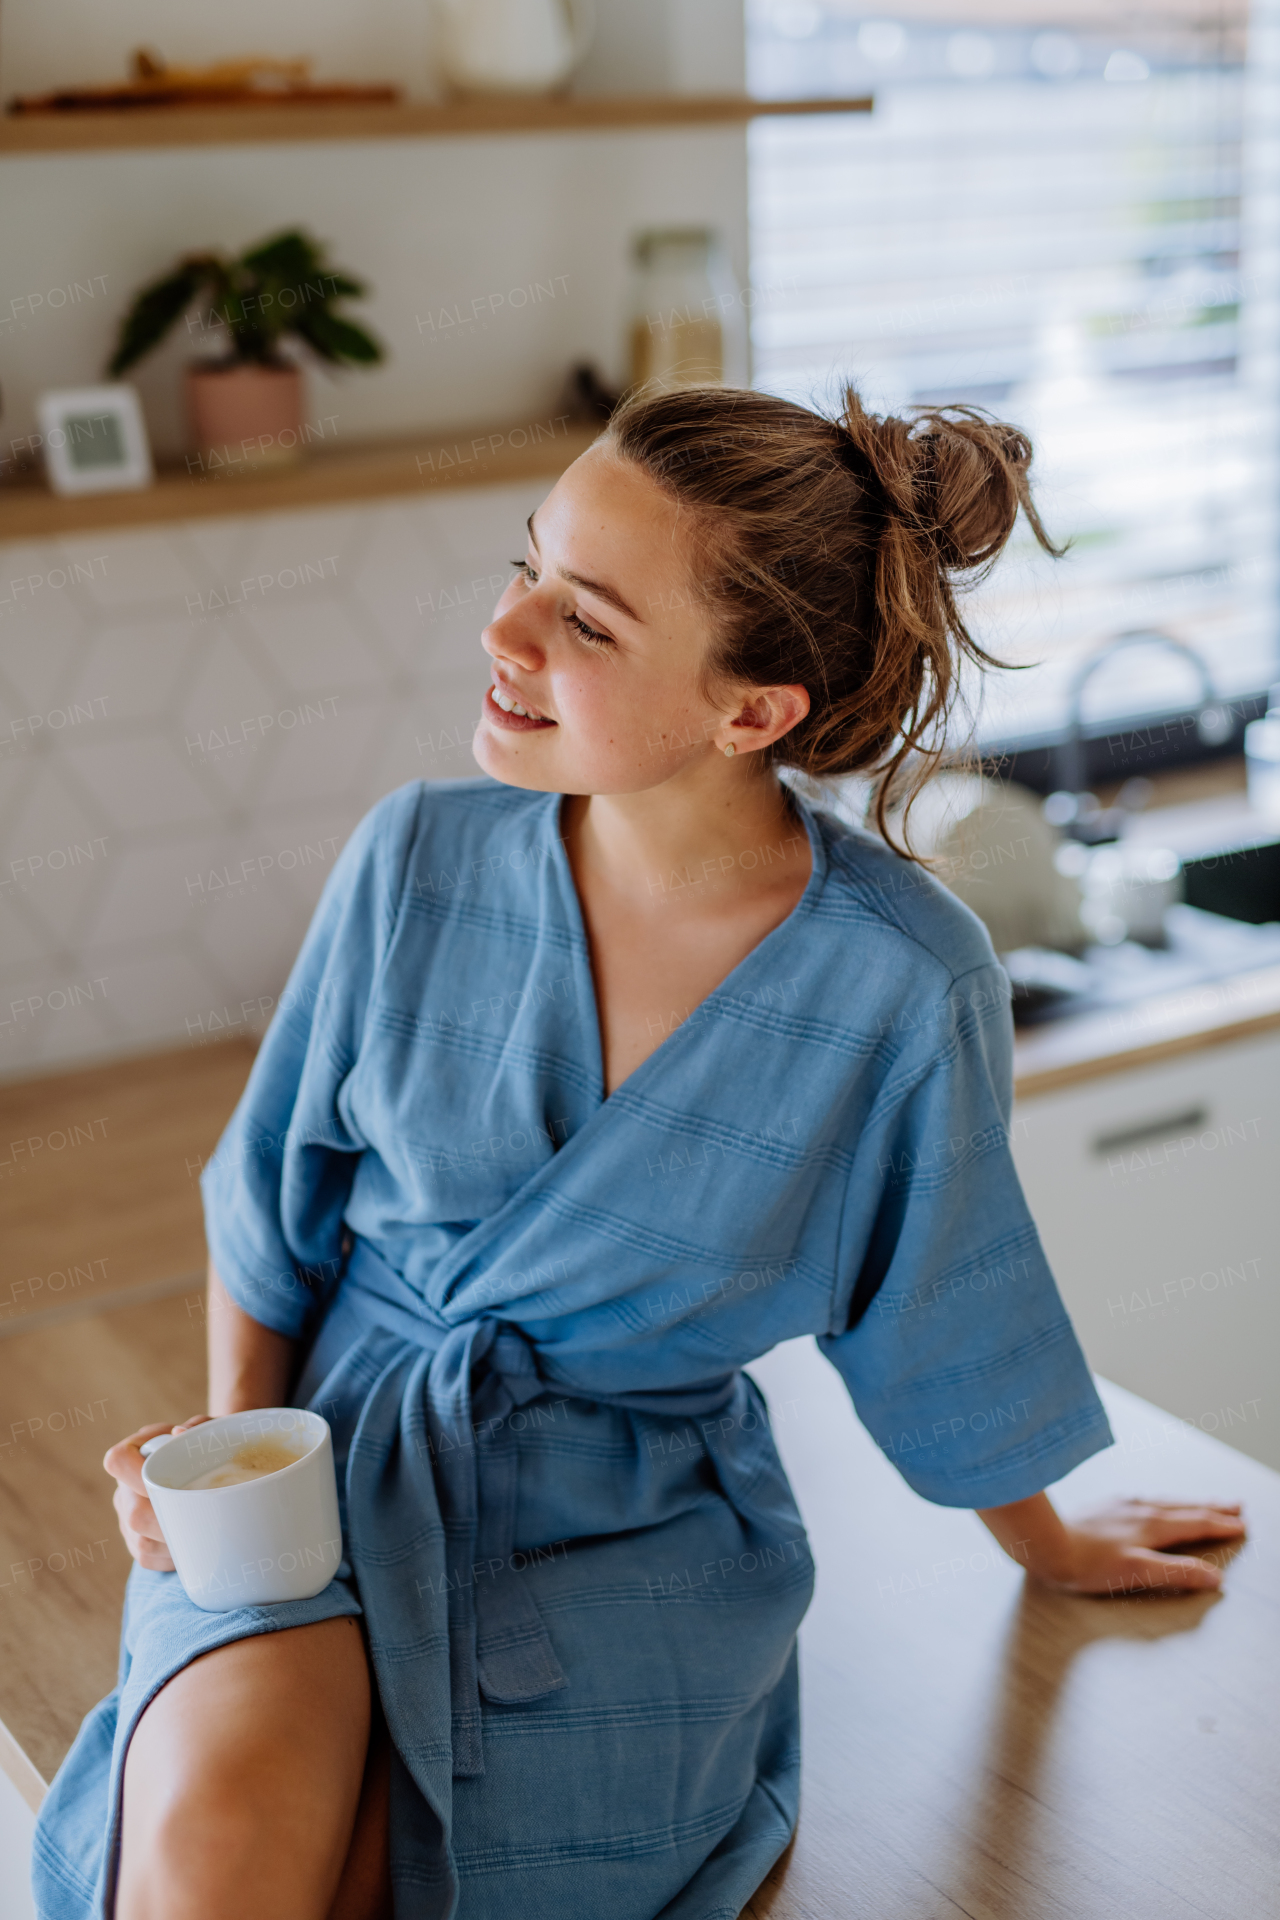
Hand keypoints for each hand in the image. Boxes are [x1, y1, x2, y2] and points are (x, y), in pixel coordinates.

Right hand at [103, 1418, 212, 1571]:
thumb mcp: (209, 1430)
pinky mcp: (136, 1543)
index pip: (118, 1461)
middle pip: (135, 1514)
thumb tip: (180, 1432)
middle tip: (204, 1518)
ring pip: (142, 1542)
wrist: (210, 1465)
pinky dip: (174, 1556)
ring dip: (176, 1542)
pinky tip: (193, 1545)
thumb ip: (198, 1427)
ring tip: (206, 1532)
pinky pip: (149, 1559)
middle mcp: (125, 1488)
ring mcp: (126, 1518)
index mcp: (134, 1453)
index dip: (135, 1473)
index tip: (166, 1479)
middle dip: (170, 1521)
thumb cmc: (208, 1445)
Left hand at [1040, 1498, 1245, 1595]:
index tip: (1241, 1524)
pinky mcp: (1102, 1507)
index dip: (1220, 1525)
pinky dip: (1161, 1503)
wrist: (1044, 1543)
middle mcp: (1139, 1509)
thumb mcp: (1137, 1572)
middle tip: (1235, 1506)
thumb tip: (1213, 1577)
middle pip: (1184, 1507)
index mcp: (1152, 1524)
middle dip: (1211, 1508)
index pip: (1195, 1523)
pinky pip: (1142, 1501)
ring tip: (1202, 1505)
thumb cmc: (1087, 1564)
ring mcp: (1120, 1505)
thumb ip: (1177, 1573)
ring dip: (1188, 1504)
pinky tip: (1153, 1505)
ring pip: (1164, 1502)